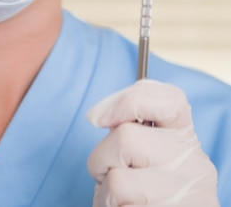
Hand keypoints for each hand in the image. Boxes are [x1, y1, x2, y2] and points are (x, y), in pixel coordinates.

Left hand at [87, 80, 218, 205]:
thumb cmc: (143, 198)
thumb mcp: (142, 158)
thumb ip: (133, 132)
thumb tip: (100, 114)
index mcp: (187, 140)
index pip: (170, 99)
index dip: (130, 100)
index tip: (99, 117)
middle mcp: (196, 166)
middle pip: (126, 137)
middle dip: (103, 159)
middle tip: (114, 178)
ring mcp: (191, 198)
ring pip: (118, 180)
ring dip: (107, 195)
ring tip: (124, 203)